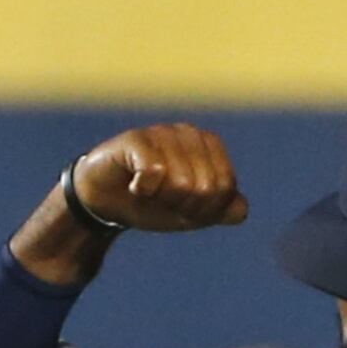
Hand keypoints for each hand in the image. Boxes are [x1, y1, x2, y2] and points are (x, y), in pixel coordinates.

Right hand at [69, 124, 249, 232]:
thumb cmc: (152, 203)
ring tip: (148, 192)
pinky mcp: (136, 139)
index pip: (225, 188)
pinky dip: (143, 190)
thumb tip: (241, 210)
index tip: (182, 207)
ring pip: (181, 183)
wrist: (105, 201)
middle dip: (183, 206)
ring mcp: (163, 133)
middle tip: (163, 200)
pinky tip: (134, 185)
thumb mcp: (190, 214)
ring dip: (161, 199)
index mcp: (209, 147)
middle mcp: (190, 134)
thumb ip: (220, 211)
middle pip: (205, 187)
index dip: (204, 210)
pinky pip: (154, 172)